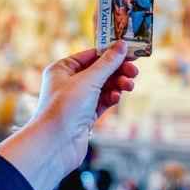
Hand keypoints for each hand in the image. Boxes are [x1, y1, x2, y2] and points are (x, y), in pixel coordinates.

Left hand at [0, 41, 137, 189]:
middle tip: (134, 71)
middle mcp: (68, 83)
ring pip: (103, 86)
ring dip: (117, 84)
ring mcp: (77, 100)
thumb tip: (121, 45)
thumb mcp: (88, 80)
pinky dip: (111, 98)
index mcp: (62, 69)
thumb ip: (107, 63)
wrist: (55, 145)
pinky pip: (102, 101)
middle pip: (99, 71)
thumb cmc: (65, 108)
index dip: (111, 53)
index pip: (91, 55)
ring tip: (129, 86)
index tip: (130, 52)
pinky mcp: (85, 116)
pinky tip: (117, 97)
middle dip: (117, 71)